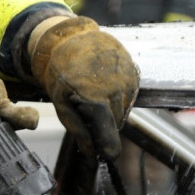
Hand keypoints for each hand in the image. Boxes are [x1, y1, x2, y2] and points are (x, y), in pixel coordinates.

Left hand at [28, 16, 139, 159]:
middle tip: (88, 115)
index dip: (110, 146)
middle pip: (117, 123)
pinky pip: (130, 96)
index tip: (110, 156)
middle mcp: (117, 89)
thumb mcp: (60, 102)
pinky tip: (104, 87)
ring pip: (125, 110)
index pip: (110, 131)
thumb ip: (77, 129)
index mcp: (96, 98)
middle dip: (105, 126)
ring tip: (94, 97)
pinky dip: (118, 98)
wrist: (73, 38)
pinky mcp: (134, 72)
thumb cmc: (61, 71)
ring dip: (112, 112)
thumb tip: (90, 152)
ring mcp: (128, 79)